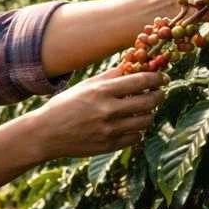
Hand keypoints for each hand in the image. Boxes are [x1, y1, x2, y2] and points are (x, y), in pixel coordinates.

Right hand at [29, 67, 165, 158]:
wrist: (46, 134)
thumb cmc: (66, 105)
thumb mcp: (86, 85)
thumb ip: (111, 75)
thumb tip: (134, 62)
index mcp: (102, 91)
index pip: (141, 80)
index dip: (156, 77)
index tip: (162, 77)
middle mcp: (108, 110)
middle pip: (149, 101)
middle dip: (159, 95)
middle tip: (159, 92)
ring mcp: (110, 130)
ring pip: (146, 120)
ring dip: (149, 113)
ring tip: (144, 109)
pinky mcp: (110, 145)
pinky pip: (136, 137)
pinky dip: (137, 130)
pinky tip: (131, 125)